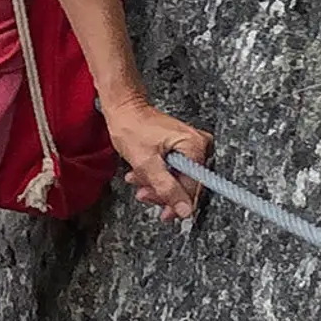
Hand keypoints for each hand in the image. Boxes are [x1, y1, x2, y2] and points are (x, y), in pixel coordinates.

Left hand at [105, 99, 211, 221]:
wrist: (122, 107)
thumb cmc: (131, 126)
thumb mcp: (146, 162)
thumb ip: (166, 188)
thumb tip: (185, 210)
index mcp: (195, 146)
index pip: (194, 187)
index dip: (177, 203)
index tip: (166, 213)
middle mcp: (198, 145)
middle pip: (186, 183)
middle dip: (161, 191)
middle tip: (144, 192)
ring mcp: (190, 146)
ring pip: (177, 178)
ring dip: (155, 183)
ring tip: (137, 179)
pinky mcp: (181, 147)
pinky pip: (173, 169)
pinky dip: (156, 174)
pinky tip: (141, 173)